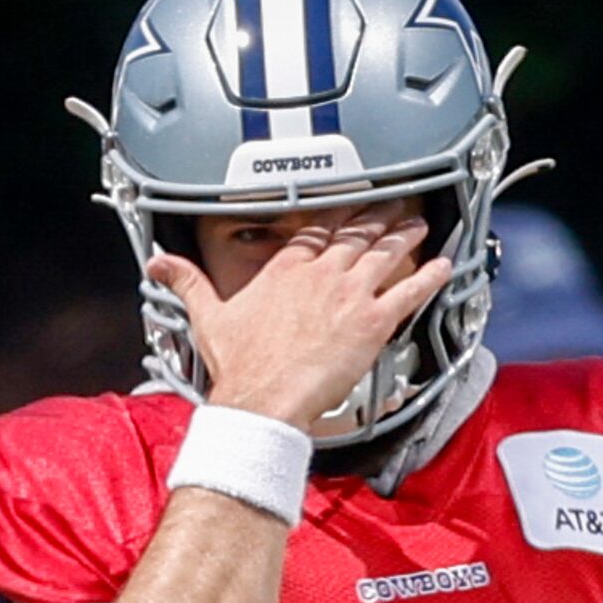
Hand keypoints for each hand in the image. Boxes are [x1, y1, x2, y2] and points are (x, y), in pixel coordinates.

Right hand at [150, 202, 448, 432]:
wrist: (263, 399)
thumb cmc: (240, 366)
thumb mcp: (207, 317)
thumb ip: (187, 283)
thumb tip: (158, 264)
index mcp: (284, 270)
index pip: (314, 231)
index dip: (334, 215)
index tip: (346, 206)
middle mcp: (320, 274)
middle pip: (355, 233)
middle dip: (376, 215)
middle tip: (392, 203)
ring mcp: (348, 294)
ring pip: (384, 253)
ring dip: (404, 236)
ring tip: (417, 224)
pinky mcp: (371, 320)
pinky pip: (409, 292)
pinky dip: (429, 276)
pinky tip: (444, 266)